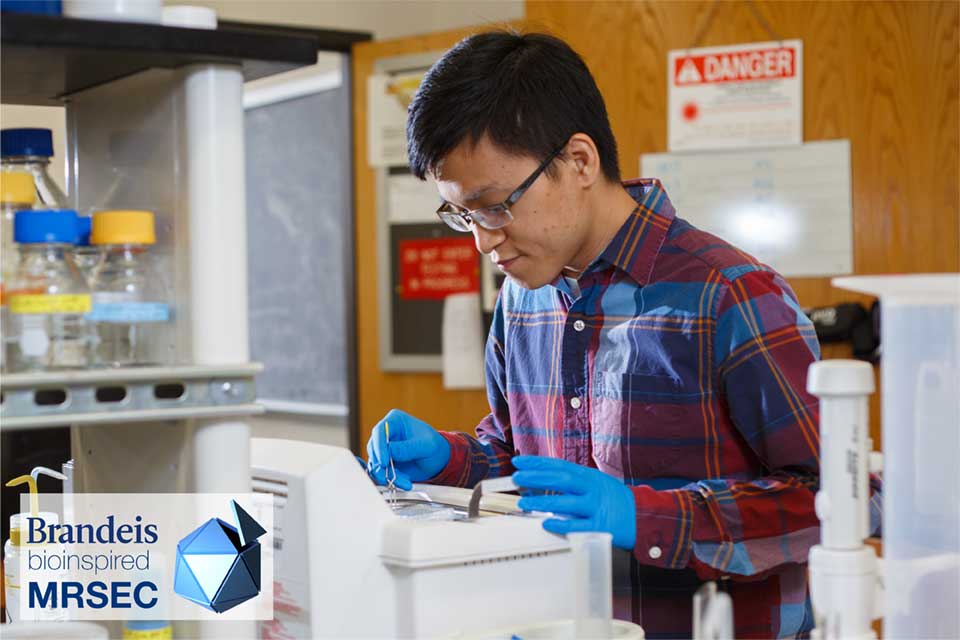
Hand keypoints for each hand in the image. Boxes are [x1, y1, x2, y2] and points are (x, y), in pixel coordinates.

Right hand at [365, 409, 450, 490]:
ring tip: (404, 481)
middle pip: (373, 449)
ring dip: (387, 475)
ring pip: (376, 463)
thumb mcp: (427, 446)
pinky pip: (380, 473)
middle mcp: (386, 434)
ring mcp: (384, 449)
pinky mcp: (385, 463)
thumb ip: (408, 448)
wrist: (439, 460)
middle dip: (382, 465)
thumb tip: (390, 450)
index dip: (379, 447)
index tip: (384, 462)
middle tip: (392, 476)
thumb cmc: (435, 447)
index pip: (379, 431)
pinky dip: (390, 480)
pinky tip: (404, 482)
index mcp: (395, 420)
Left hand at [513, 455, 636, 549]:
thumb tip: (542, 479)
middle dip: (536, 478)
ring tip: (523, 502)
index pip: (560, 465)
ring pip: (566, 503)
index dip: (538, 463)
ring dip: (542, 502)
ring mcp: (597, 508)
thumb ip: (574, 482)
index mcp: (590, 476)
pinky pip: (577, 526)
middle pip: (561, 480)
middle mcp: (593, 489)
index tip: (519, 462)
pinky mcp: (600, 527)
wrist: (644, 517)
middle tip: (516, 478)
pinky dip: (560, 524)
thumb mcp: (596, 483)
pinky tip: (545, 523)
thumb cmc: (614, 500)